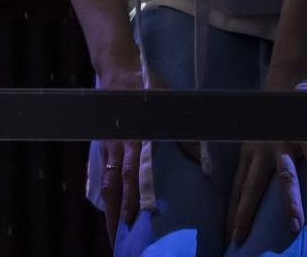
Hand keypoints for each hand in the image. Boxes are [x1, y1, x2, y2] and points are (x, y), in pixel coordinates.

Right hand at [84, 59, 200, 241]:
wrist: (117, 69)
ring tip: (112, 232)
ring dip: (109, 209)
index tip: (133, 219)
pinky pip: (105, 175)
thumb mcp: (169, 104)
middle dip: (117, 213)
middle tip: (118, 238)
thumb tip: (202, 159)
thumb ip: (184, 132)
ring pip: (108, 184)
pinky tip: (110, 208)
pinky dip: (107, 194)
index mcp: (136, 138)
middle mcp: (120, 146)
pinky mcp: (105, 146)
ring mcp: (110, 147)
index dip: (133, 197)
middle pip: (116, 186)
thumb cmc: (146, 87)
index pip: (133, 174)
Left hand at [227, 76, 306, 246]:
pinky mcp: (304, 134)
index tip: (230, 237)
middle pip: (252, 187)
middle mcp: (263, 150)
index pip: (239, 188)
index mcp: (250, 152)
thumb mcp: (256, 135)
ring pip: (285, 177)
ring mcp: (283, 142)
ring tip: (293, 225)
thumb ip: (256, 161)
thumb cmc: (273, 112)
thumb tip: (252, 189)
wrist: (289, 77)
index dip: (234, 212)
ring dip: (288, 202)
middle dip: (246, 214)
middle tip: (241, 239)